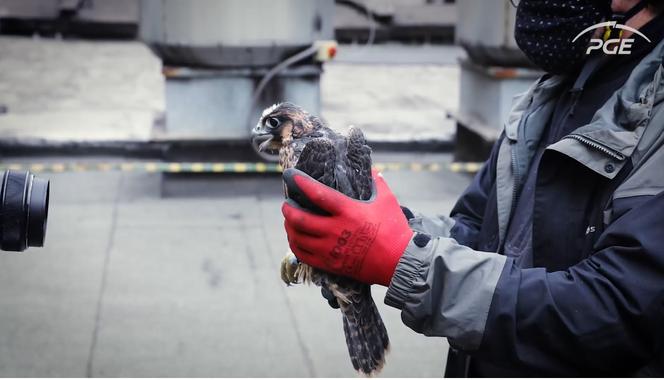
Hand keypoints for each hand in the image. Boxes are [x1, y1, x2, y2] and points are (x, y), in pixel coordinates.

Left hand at [281, 168, 413, 285]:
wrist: (399, 263)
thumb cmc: (394, 230)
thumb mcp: (387, 201)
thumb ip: (377, 183)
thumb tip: (371, 170)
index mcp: (348, 212)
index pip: (318, 194)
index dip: (302, 184)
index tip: (291, 176)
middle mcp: (335, 230)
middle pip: (300, 219)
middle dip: (288, 210)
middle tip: (287, 205)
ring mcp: (331, 249)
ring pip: (298, 238)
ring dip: (289, 228)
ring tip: (289, 222)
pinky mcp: (330, 264)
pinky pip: (304, 255)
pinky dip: (296, 246)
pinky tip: (296, 240)